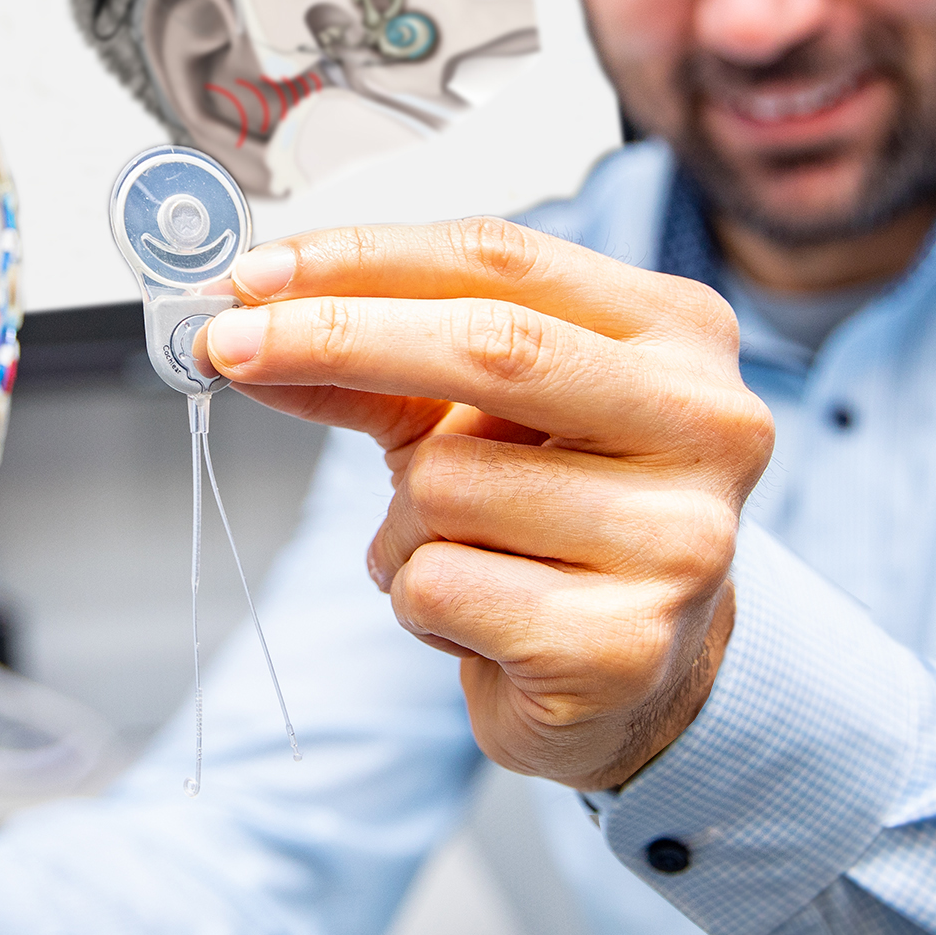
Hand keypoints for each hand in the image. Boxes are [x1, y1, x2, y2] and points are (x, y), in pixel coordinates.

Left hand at [203, 217, 770, 790]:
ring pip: (446, 483)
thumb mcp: (467, 418)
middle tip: (227, 346)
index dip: (363, 258)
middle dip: (336, 338)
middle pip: (490, 345)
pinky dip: (418, 601)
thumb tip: (243, 324)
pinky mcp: (622, 645)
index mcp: (679, 333)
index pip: (502, 259)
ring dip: (402, 524)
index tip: (252, 274)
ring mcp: (678, 539)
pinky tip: (478, 621)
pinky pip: (440, 585)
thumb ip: (370, 363)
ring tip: (459, 554)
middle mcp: (708, 423)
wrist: (634, 676)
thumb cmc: (553, 517)